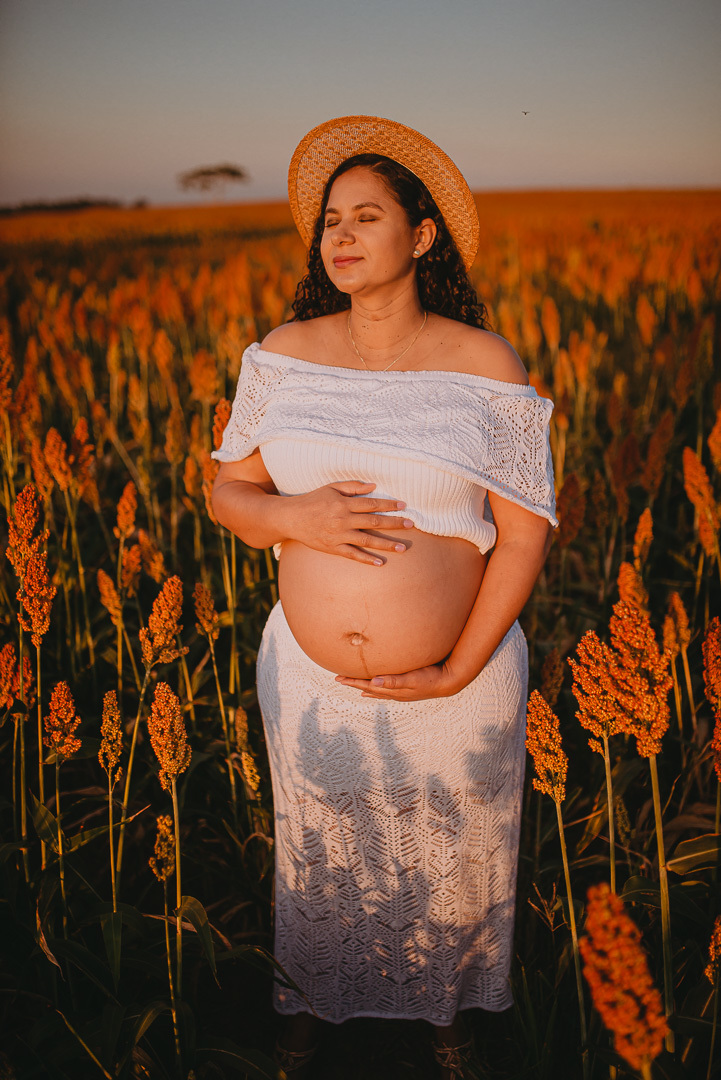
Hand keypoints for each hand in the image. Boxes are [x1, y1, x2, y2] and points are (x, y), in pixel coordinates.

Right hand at [283, 481, 414, 564]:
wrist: (291, 518)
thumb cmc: (313, 500)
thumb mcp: (331, 488)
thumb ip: (353, 487)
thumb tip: (374, 486)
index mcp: (343, 504)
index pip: (371, 503)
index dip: (389, 505)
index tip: (404, 506)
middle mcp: (342, 520)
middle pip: (373, 522)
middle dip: (394, 523)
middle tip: (411, 525)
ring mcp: (338, 535)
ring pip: (367, 540)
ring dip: (386, 544)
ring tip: (403, 548)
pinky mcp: (333, 548)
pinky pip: (352, 555)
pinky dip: (366, 560)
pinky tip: (380, 563)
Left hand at [334, 660, 465, 701]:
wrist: (448, 681)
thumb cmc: (430, 679)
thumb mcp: (411, 679)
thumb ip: (393, 681)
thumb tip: (372, 682)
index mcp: (392, 690)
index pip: (367, 685)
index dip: (352, 681)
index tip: (338, 678)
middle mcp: (394, 692)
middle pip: (369, 688)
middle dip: (354, 683)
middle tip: (340, 679)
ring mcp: (400, 691)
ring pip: (377, 689)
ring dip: (365, 686)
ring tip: (355, 686)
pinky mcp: (407, 687)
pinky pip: (386, 688)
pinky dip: (377, 687)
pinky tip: (377, 686)